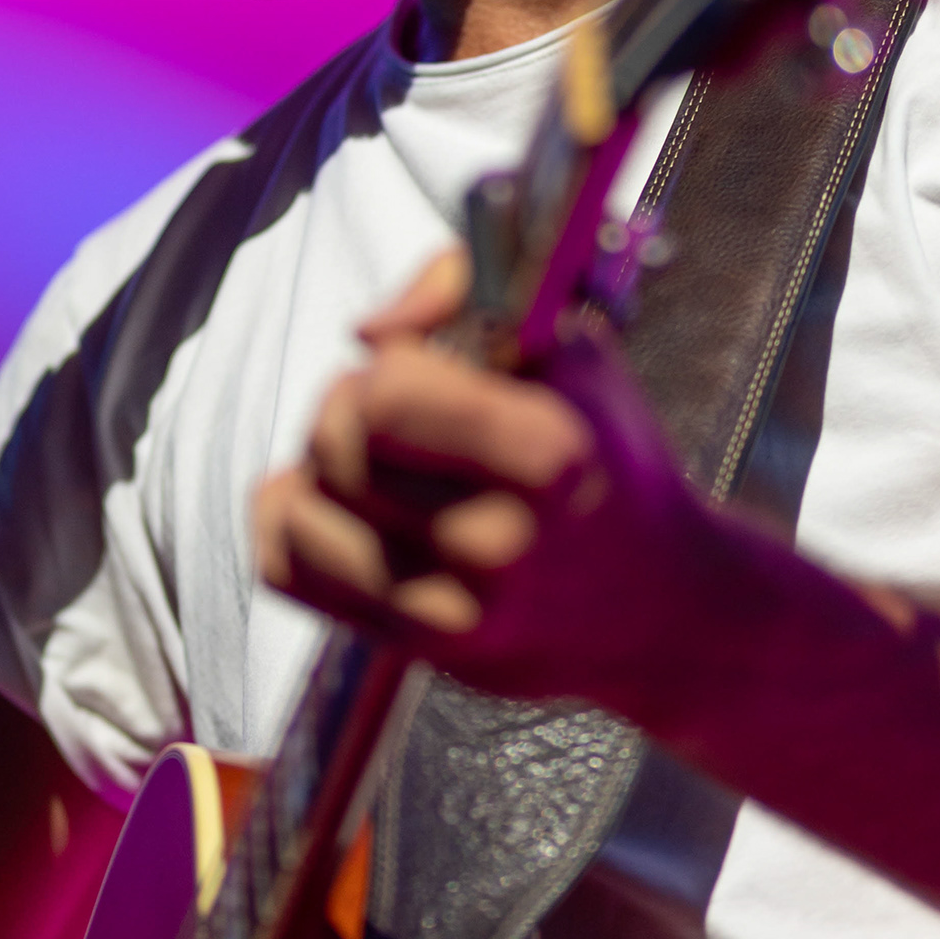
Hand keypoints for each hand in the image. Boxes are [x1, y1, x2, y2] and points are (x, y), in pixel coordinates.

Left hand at [254, 248, 801, 723]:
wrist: (657, 606)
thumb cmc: (605, 453)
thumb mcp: (571, 345)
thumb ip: (466, 287)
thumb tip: (365, 331)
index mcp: (550, 456)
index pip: (385, 393)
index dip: (393, 364)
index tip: (429, 370)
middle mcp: (499, 545)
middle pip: (335, 442)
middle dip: (353, 405)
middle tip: (404, 415)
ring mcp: (452, 611)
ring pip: (299, 502)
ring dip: (324, 468)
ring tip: (384, 466)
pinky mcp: (412, 650)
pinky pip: (282, 563)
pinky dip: (297, 523)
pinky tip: (350, 512)